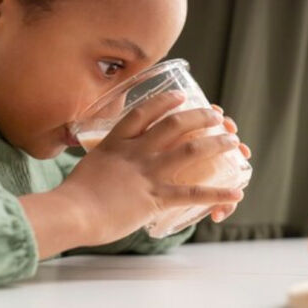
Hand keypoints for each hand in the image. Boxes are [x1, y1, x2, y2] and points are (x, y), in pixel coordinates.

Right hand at [58, 92, 243, 245]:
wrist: (71, 212)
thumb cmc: (73, 195)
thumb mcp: (89, 166)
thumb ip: (104, 162)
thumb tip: (109, 166)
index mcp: (116, 142)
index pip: (144, 112)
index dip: (165, 101)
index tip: (181, 96)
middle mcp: (135, 152)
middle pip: (175, 124)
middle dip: (200, 117)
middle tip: (217, 116)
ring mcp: (147, 173)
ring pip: (191, 151)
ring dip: (216, 144)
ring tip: (233, 142)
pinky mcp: (155, 198)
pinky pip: (193, 193)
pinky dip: (217, 193)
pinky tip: (235, 192)